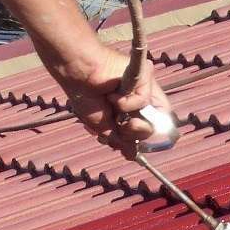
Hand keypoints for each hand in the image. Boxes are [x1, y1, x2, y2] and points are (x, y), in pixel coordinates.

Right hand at [54, 46, 172, 157]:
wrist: (76, 75)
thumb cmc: (85, 97)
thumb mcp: (104, 127)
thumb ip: (121, 140)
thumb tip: (131, 155)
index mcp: (133, 112)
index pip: (148, 132)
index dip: (140, 141)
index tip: (130, 146)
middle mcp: (141, 100)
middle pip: (153, 128)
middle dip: (134, 133)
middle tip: (119, 125)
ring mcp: (144, 88)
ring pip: (152, 117)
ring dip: (130, 120)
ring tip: (113, 108)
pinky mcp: (144, 75)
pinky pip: (144, 100)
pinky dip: (126, 103)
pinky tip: (113, 95)